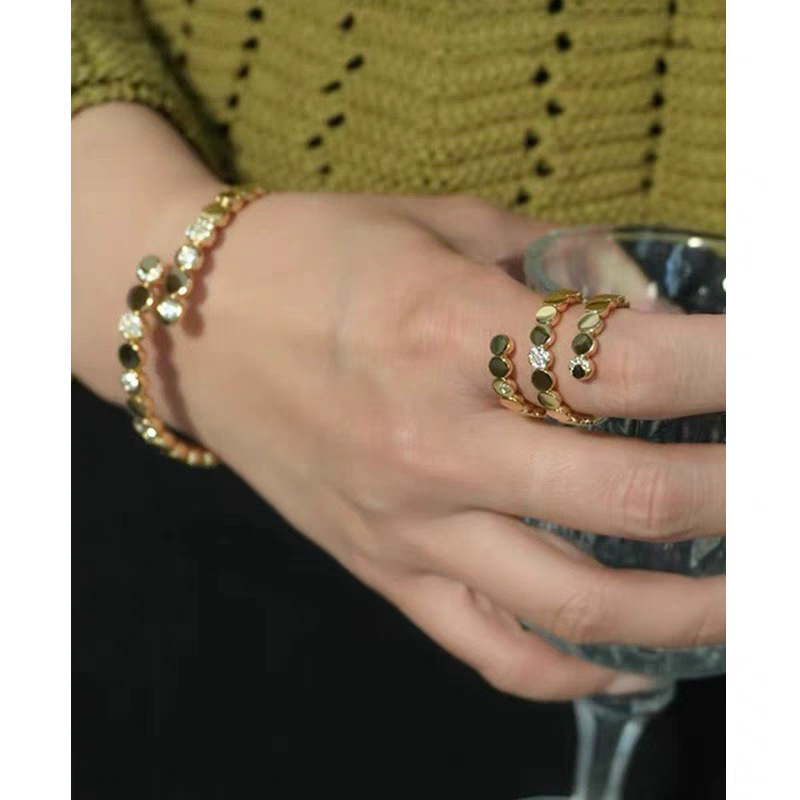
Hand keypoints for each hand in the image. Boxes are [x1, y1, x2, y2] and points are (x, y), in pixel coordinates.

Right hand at [179, 192, 724, 699]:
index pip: (628, 365)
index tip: (772, 367)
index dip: (733, 367)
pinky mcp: (382, 567)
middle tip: (780, 487)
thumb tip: (654, 307)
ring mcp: (405, 522)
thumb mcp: (439, 224)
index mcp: (446, 331)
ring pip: (572, 602)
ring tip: (750, 601)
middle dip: (740, 494)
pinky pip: (492, 650)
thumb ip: (558, 261)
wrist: (193, 325)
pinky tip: (635, 660)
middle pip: (627, 495)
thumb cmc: (313, 257)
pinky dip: (578, 670)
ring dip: (690, 610)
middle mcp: (431, 441)